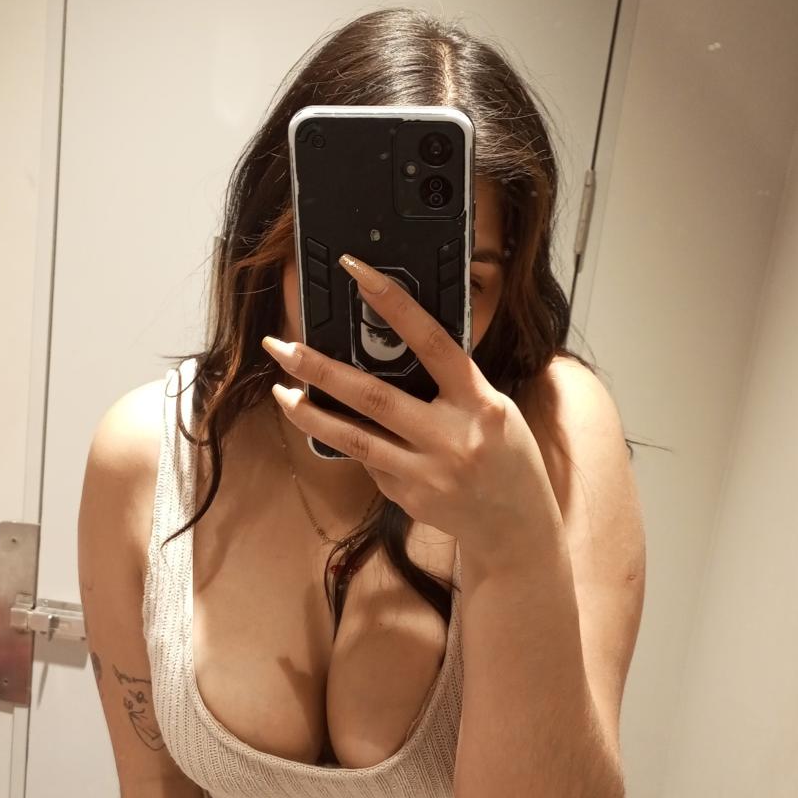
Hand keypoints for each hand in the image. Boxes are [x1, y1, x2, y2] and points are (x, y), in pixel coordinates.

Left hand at [260, 252, 551, 543]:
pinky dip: (351, 443)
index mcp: (479, 401)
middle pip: (374, 397)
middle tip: (280, 345)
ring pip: (354, 438)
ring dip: (310, 414)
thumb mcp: (494, 408)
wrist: (516, 528)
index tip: (355, 270)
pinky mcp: (408, 498)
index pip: (431, 341)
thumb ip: (452, 384)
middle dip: (320, 369)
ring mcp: (427, 473)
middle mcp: (452, 437)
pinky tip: (338, 431)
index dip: (392, 302)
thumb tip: (392, 352)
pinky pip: (370, 462)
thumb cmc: (508, 456)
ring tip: (280, 392)